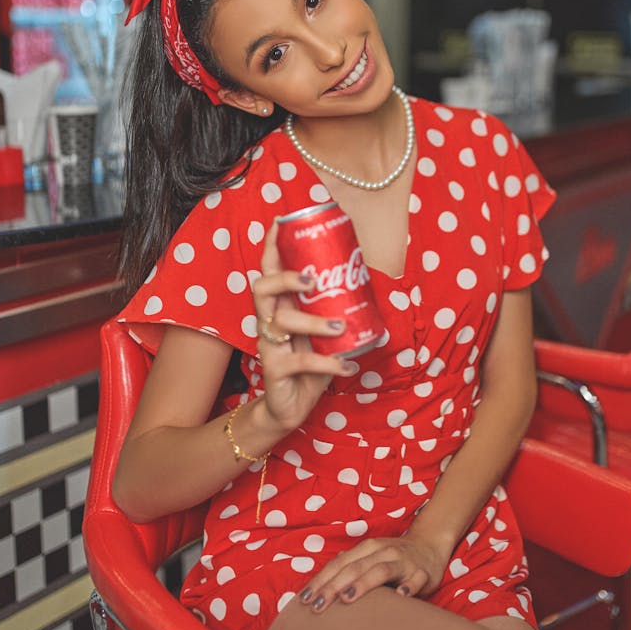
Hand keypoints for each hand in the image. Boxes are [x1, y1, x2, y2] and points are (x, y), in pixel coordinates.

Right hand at [252, 221, 354, 431]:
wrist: (291, 407)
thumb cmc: (310, 363)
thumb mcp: (324, 333)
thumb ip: (337, 309)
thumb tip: (368, 277)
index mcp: (280, 305)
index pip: (269, 269)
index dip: (272, 246)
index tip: (281, 222)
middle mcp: (268, 320)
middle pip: (262, 288)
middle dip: (285, 278)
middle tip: (311, 280)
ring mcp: (268, 345)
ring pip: (282, 322)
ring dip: (314, 322)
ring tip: (340, 327)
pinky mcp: (274, 370)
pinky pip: (300, 362)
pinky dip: (328, 364)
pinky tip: (347, 365)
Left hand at [297, 533, 451, 612]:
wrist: (429, 545)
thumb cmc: (394, 558)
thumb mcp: (370, 557)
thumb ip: (350, 566)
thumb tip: (321, 581)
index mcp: (367, 549)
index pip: (339, 564)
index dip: (321, 580)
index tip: (304, 599)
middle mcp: (382, 552)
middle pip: (354, 568)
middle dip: (333, 587)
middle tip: (317, 606)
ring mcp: (402, 561)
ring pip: (380, 570)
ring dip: (363, 584)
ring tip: (347, 598)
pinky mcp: (422, 572)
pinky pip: (415, 580)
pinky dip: (408, 587)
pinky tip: (401, 596)